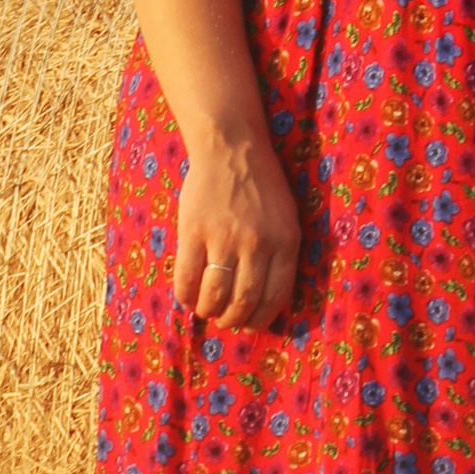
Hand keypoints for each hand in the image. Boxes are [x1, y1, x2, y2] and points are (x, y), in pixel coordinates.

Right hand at [172, 121, 301, 332]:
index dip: (261, 319)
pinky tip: (188, 296)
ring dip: (209, 311)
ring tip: (206, 310)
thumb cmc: (262, 186)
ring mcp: (224, 238)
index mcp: (286, 241)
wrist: (232, 148)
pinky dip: (186, 296)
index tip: (250, 324)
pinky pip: (188, 278)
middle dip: (233, 320)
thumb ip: (281, 254)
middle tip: (225, 321)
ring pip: (215, 295)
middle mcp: (258, 244)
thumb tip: (267, 300)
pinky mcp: (194, 232)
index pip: (276, 296)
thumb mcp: (287, 218)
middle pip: (244, 301)